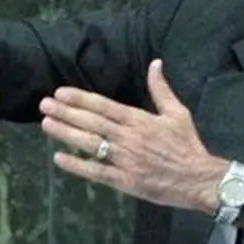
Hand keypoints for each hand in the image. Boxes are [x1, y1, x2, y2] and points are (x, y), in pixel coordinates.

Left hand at [39, 60, 229, 213]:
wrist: (198, 178)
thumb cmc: (187, 145)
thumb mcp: (178, 113)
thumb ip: (161, 89)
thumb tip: (155, 63)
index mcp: (140, 120)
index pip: (104, 106)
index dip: (80, 99)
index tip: (60, 93)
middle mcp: (129, 138)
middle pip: (92, 122)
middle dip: (66, 112)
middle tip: (44, 105)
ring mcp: (125, 160)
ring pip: (90, 144)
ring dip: (66, 133)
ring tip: (46, 124)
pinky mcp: (124, 180)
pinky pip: (97, 172)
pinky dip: (77, 165)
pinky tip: (60, 158)